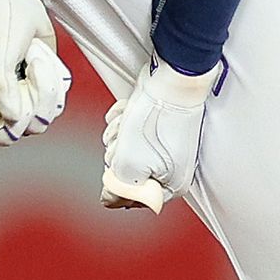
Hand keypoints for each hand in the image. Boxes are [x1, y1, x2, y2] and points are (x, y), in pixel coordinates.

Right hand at [0, 0, 70, 143]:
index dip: (15, 118)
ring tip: (35, 57)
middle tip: (31, 66)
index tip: (19, 87)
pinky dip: (56, 80)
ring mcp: (21, 96)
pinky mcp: (40, 87)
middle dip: (35, 97)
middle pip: (26, 127)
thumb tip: (10, 119)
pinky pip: (57, 100)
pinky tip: (42, 58)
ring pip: (44, 116)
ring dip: (47, 84)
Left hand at [100, 57, 221, 212]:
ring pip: (122, 149)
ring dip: (119, 133)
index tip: (120, 168)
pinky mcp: (152, 126)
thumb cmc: (158, 119)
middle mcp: (169, 167)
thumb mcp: (129, 167)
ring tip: (132, 123)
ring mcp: (161, 145)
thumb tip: (109, 199)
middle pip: (124, 172)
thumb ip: (117, 190)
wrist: (169, 80)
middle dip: (118, 154)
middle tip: (130, 141)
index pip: (132, 199)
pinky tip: (132, 112)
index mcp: (170, 185)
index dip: (119, 183)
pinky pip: (125, 129)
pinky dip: (123, 119)